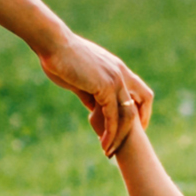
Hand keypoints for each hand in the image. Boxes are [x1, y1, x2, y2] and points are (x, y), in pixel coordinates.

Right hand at [37, 31, 153, 157]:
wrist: (53, 44)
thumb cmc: (60, 58)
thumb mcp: (80, 79)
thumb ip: (90, 94)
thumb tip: (93, 109)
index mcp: (117, 68)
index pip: (140, 91)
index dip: (140, 109)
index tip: (133, 126)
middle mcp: (121, 73)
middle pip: (143, 101)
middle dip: (138, 125)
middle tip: (127, 143)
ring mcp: (115, 79)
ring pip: (128, 114)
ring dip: (120, 135)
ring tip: (109, 151)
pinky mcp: (105, 87)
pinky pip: (113, 116)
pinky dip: (110, 132)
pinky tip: (103, 143)